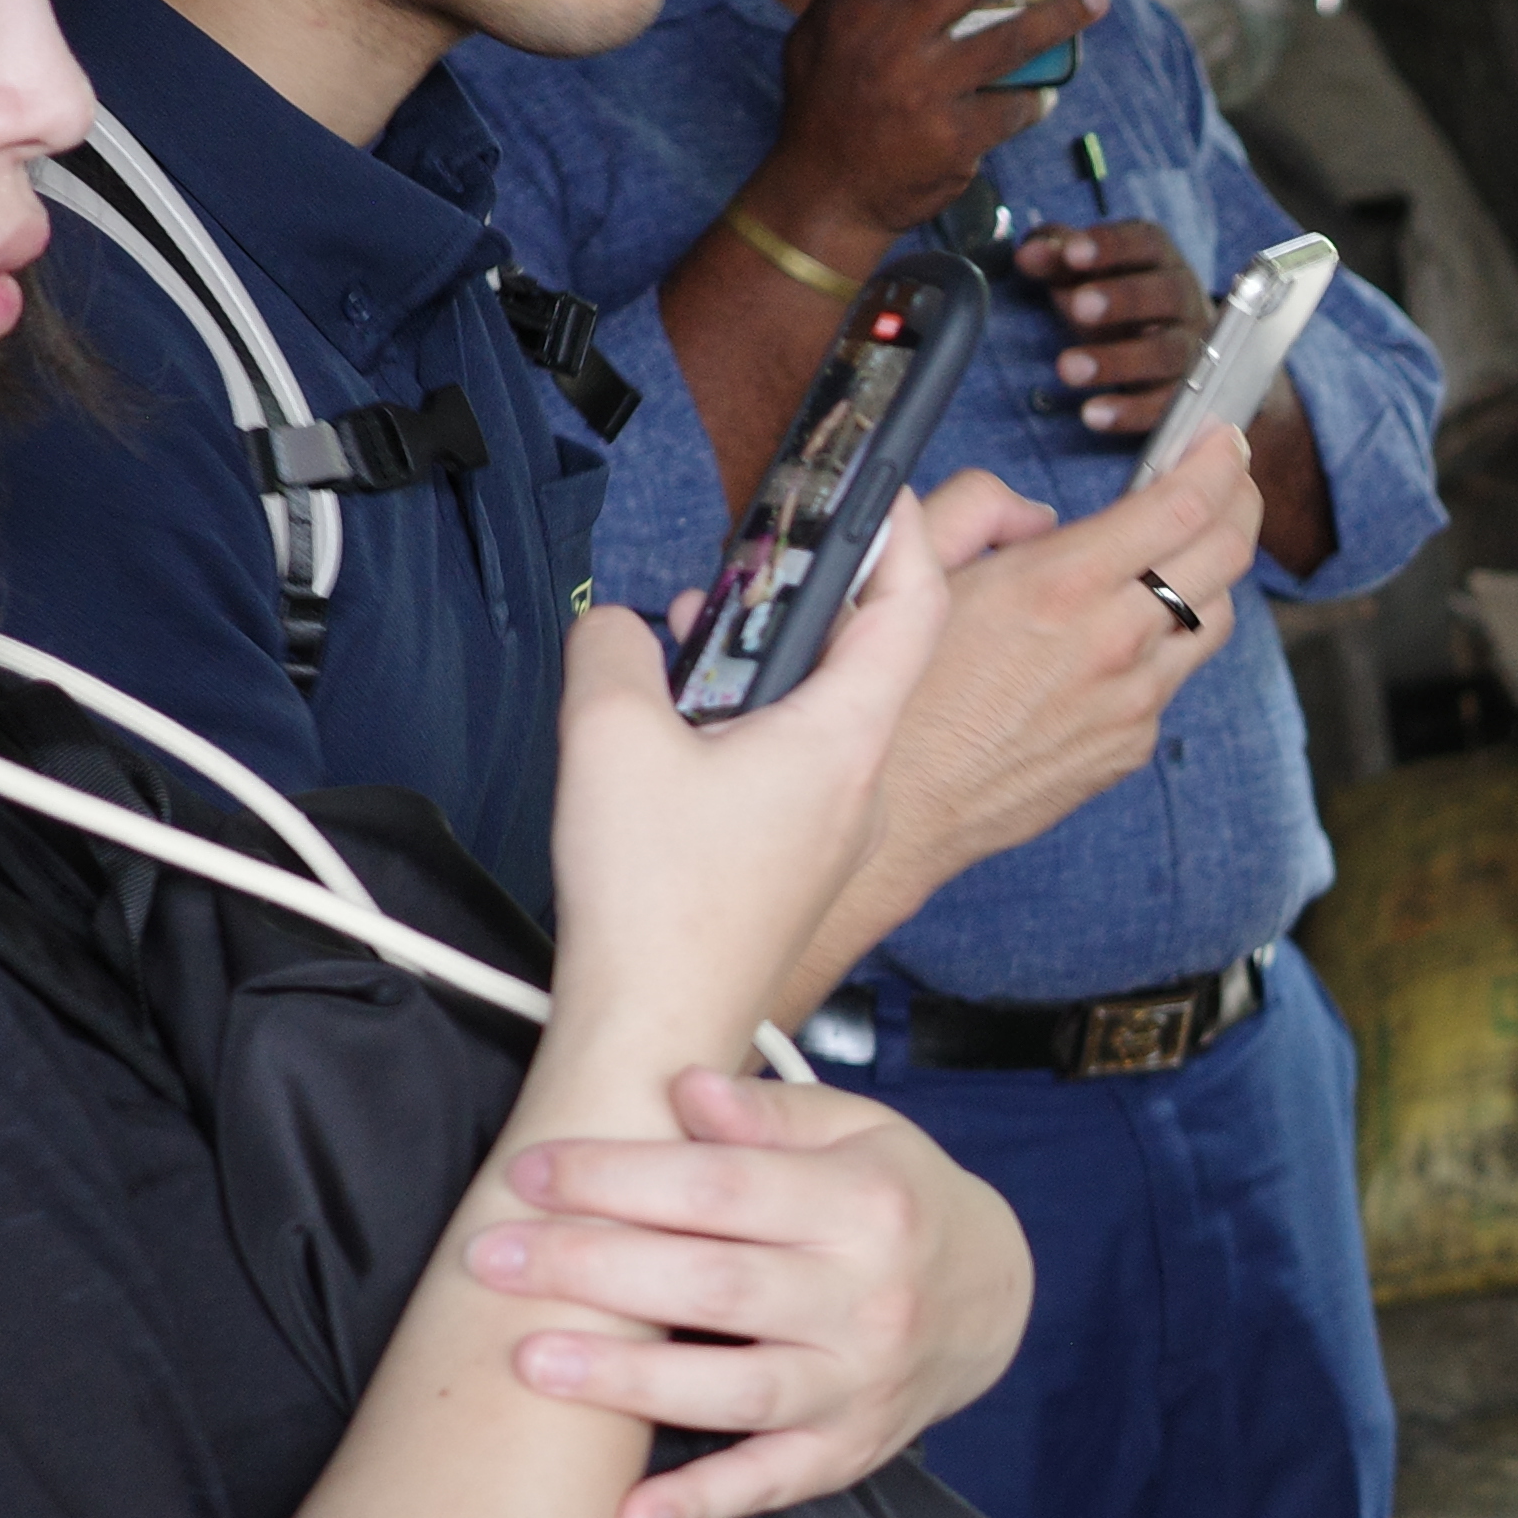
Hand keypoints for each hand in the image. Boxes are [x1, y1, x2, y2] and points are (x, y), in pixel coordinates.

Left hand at [469, 1071, 1035, 1517]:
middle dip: (592, 1270)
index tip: (531, 1174)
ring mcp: (860, 1385)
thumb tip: (684, 1090)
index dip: (619, 1179)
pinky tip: (627, 1514)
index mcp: (866, 1204)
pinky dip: (703, 1502)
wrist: (993, 1299)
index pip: (721, 1189)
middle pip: (713, 1286)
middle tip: (490, 1260)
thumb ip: (770, 1115)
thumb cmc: (897, 1199)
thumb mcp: (858, 1131)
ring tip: (533, 1362)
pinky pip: (771, 1483)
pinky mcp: (849, 1452)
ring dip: (630, 1382)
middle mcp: (868, 1300)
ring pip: (736, 1392)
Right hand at [539, 503, 942, 1068]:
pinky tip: (682, 725)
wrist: (657, 1030)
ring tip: (690, 638)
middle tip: (755, 557)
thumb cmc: (655, 906)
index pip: (911, 606)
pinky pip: (794, 760)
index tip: (870, 486)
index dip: (897, 532)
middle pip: (867, 652)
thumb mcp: (607, 733)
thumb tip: (623, 626)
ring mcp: (837, 825)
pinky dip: (749, 720)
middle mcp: (861, 781)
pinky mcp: (800, 858)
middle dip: (809, 590)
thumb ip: (614, 643)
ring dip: (763, 660)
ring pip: (822, 707)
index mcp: (845, 738)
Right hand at [747, 0, 1111, 261]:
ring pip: (1010, 41)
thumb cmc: (826, 103)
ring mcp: (924, 92)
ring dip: (1061, 15)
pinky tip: (1051, 87)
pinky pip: (1014, 107)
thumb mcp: (817, 35)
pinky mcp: (955, 139)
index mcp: (850, 10)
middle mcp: (888, 44)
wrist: (825, 196)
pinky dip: (1036, 96)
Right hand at [869, 437, 1266, 891]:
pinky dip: (1161, 648)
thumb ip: (979, 507)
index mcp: (1062, 585)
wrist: (896, 810)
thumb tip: (1036, 512)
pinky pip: (1170, 681)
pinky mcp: (1130, 747)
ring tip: (1186, 553)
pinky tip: (1126, 638)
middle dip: (1242, 502)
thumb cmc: (894, 689)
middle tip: (1234, 478)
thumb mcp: (913, 567)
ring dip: (1209, 577)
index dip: (1219, 461)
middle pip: (1226, 557)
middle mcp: (1112, 642)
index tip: (1225, 439)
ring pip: (1213, 621)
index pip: (1182, 505)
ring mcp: (1131, 702)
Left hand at [1007, 218, 1198, 437]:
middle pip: (1166, 294)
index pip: (1145, 243)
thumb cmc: (1116, 299)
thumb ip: (1056, 256)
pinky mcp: (1187, 395)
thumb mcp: (1086, 272)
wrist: (1167, 348)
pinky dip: (1130, 411)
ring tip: (1068, 368)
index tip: (1072, 253)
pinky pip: (1166, 405)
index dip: (1111, 246)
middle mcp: (1185, 300)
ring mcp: (1192, 349)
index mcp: (1160, 259)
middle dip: (1123, 299)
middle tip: (1078, 307)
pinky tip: (1092, 414)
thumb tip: (1028, 254)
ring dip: (1119, 360)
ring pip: (1167, 353)